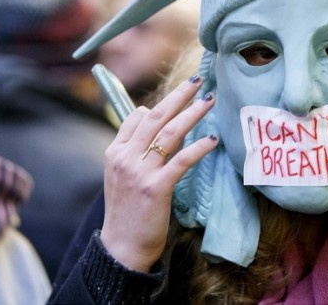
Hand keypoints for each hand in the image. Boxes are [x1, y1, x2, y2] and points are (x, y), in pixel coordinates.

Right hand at [100, 76, 217, 271]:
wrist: (122, 247)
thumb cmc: (127, 210)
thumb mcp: (122, 175)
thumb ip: (136, 147)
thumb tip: (155, 117)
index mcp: (115, 152)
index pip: (137, 117)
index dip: (161, 103)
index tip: (182, 94)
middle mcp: (125, 157)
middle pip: (155, 116)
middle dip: (179, 95)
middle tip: (198, 80)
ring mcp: (139, 172)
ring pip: (169, 133)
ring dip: (192, 113)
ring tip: (210, 100)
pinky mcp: (155, 188)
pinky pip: (181, 160)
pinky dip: (198, 147)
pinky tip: (213, 138)